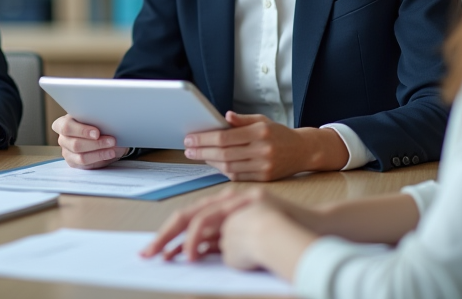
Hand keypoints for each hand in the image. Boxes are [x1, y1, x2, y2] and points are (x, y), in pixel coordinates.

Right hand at [53, 114, 125, 167]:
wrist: (97, 133)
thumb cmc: (93, 122)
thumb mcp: (92, 117)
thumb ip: (95, 119)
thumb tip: (108, 123)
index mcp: (62, 123)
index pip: (66, 127)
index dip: (82, 131)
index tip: (97, 133)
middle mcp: (62, 139)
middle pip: (76, 144)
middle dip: (96, 143)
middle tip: (112, 141)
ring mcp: (67, 153)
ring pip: (81, 157)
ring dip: (100, 153)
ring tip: (113, 149)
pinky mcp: (74, 163)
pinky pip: (87, 164)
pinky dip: (100, 159)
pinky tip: (110, 154)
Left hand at [142, 188, 314, 280]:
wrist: (313, 228)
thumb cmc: (286, 233)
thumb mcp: (250, 235)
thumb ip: (228, 240)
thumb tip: (205, 254)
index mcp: (231, 202)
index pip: (194, 216)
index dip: (172, 232)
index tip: (157, 247)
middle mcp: (229, 202)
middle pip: (188, 216)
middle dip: (164, 236)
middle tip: (147, 253)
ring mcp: (235, 209)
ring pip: (195, 222)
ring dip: (177, 242)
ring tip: (163, 259)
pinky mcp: (241, 216)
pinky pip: (209, 230)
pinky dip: (195, 244)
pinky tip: (188, 258)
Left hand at [182, 111, 348, 180]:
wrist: (303, 151)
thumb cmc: (278, 134)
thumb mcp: (262, 120)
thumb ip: (242, 119)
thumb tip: (224, 117)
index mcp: (260, 132)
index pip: (225, 137)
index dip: (204, 139)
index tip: (189, 138)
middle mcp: (262, 150)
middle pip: (224, 153)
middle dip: (202, 151)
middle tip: (187, 149)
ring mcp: (264, 166)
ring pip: (229, 167)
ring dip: (210, 162)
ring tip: (198, 155)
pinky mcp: (265, 179)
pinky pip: (237, 176)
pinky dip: (223, 171)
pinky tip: (214, 164)